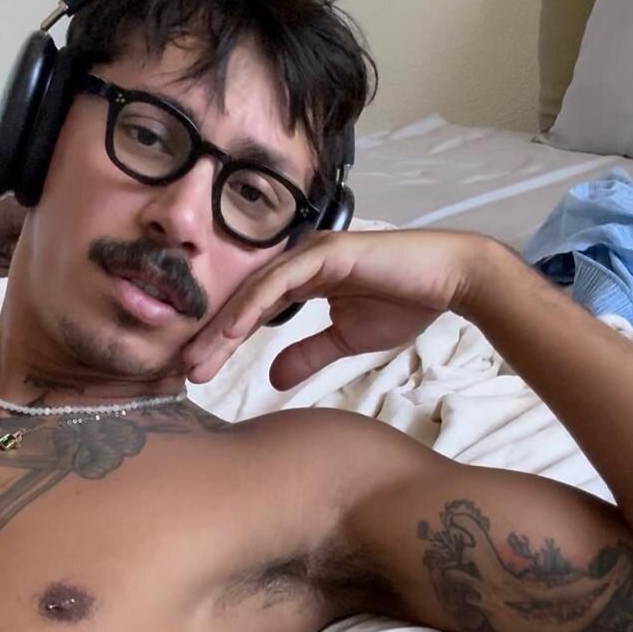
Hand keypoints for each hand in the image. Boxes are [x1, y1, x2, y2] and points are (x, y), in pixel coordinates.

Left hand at [183, 228, 489, 389]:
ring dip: (224, 327)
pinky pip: (279, 281)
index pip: (250, 312)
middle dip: (212, 337)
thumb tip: (273, 378)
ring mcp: (311, 253)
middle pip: (242, 301)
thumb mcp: (345, 339)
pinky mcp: (326, 253)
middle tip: (184, 371)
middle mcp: (299, 262)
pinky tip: (232, 333)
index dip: (223, 342)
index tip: (199, 373)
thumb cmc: (403, 304)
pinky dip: (252, 306)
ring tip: (199, 359)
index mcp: (301, 281)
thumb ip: (307, 354)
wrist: (449, 281)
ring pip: (253, 291)